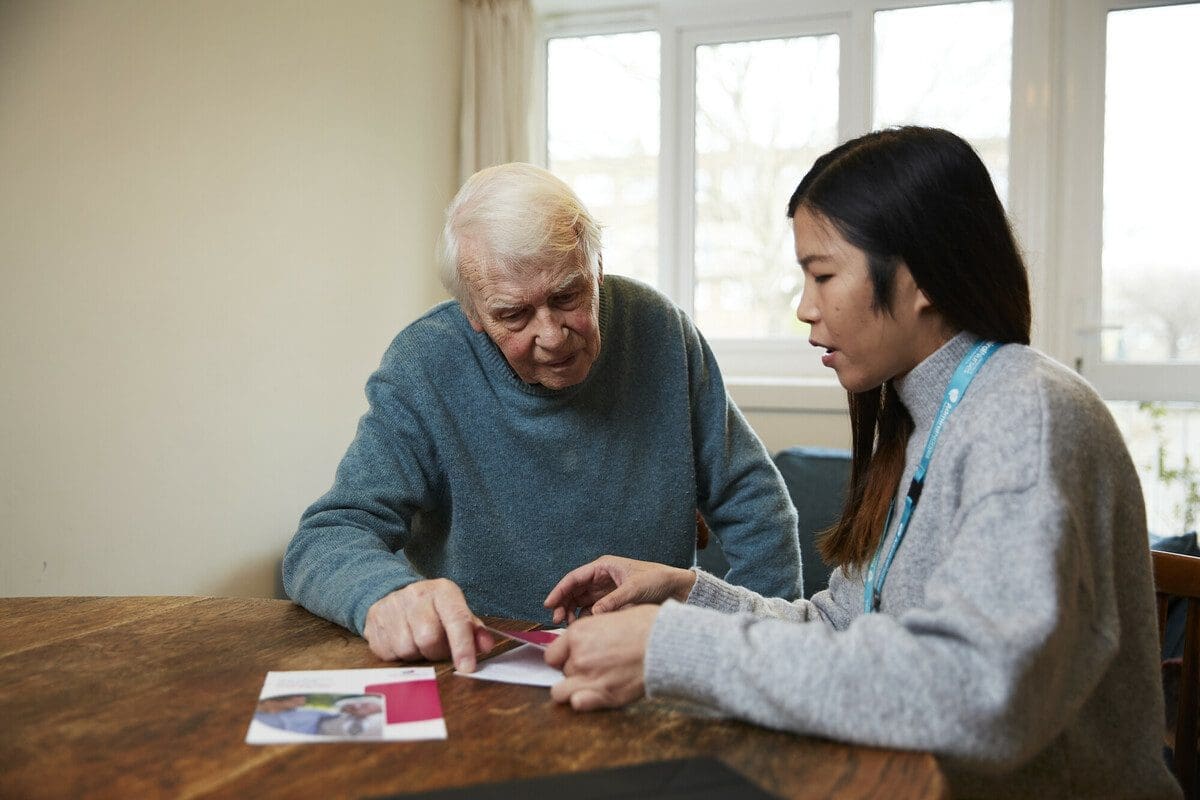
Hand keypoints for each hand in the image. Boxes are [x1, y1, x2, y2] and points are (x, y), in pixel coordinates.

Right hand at [363, 578, 493, 671]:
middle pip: (429, 638)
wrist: (394, 594)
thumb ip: (474, 631)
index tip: (467, 668)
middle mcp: (416, 594)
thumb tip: (486, 645)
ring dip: (416, 654)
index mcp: (443, 591)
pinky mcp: (373, 619)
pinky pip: (388, 652)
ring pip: (407, 648)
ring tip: (418, 642)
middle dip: (436, 652)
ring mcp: (392, 605)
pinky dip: (398, 655)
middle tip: (437, 648)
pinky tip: (402, 641)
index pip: (456, 620)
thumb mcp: (457, 613)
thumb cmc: (434, 610)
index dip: (463, 647)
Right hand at [543, 555, 696, 623]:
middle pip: (574, 590)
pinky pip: (591, 610)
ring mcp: (605, 591)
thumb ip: (614, 601)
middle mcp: (601, 578)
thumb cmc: (657, 580)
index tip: (549, 603)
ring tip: (568, 626)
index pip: (575, 578)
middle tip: (558, 621)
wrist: (676, 588)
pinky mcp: (611, 602)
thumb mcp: (635, 588)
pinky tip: (582, 627)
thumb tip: (593, 615)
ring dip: (572, 612)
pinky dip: (584, 618)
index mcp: (603, 566)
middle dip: (563, 604)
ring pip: (580, 601)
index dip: (559, 590)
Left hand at [544, 605, 658, 710]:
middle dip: (575, 671)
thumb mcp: (615, 616)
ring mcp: (589, 677)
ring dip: (574, 689)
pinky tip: (593, 697)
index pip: (552, 654)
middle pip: (562, 671)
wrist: (669, 644)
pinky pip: (576, 704)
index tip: (575, 659)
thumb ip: (595, 631)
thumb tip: (590, 638)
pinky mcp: (603, 695)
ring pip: (562, 691)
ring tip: (593, 684)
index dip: (564, 658)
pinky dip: (581, 702)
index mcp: (579, 633)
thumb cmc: (648, 626)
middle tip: (597, 668)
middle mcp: (578, 655)